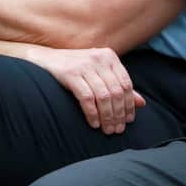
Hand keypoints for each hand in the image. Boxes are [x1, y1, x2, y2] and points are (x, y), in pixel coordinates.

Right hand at [24, 45, 143, 133]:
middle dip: (118, 114)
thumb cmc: (73, 68)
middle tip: (117, 130)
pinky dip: (92, 114)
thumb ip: (118, 85)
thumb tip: (141, 103)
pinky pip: (87, 98)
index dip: (129, 105)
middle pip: (116, 92)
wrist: (43, 59)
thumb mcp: (98, 73)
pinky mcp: (70, 73)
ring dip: (107, 117)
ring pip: (103, 97)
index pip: (126, 84)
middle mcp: (98, 58)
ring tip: (106, 129)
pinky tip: (93, 123)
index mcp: (109, 56)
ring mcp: (84, 65)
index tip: (128, 121)